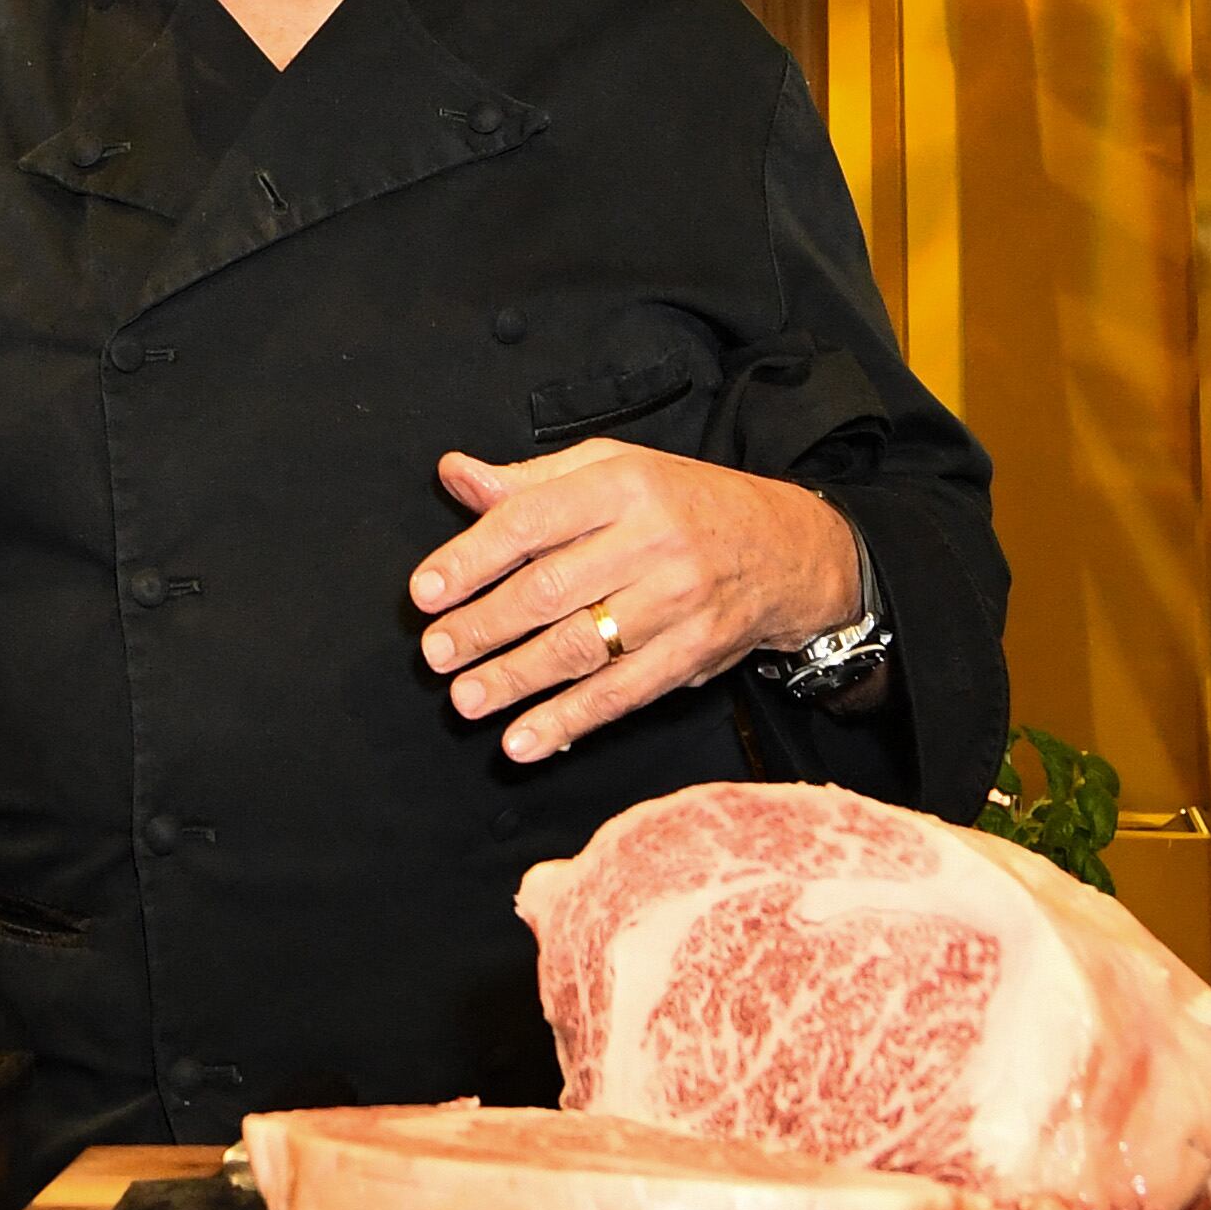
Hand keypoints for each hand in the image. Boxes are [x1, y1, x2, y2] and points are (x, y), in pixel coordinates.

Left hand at [409, 440, 860, 762]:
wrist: (786, 547)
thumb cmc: (680, 503)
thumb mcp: (613, 469)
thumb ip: (530, 481)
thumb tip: (454, 476)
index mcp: (622, 485)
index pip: (530, 522)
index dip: (470, 559)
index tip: (424, 593)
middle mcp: (652, 541)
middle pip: (550, 589)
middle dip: (483, 626)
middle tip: (436, 653)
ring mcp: (677, 601)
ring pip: (582, 647)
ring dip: (516, 679)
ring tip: (466, 699)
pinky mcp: (693, 653)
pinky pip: (621, 693)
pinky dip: (569, 721)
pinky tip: (524, 740)